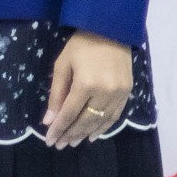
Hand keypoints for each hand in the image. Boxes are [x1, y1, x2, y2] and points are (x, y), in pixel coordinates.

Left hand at [45, 30, 134, 149]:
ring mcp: (119, 94)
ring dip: (86, 134)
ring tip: (73, 142)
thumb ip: (56, 94)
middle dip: (71, 134)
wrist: (110, 31)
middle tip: (59, 145)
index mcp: (86, 84)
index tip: (49, 140)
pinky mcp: (127, 93)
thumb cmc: (80, 46)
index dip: (59, 129)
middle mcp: (105, 92)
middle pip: (85, 121)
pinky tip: (92, 135)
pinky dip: (103, 127)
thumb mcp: (62, 66)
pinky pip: (114, 116)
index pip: (69, 113)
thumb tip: (49, 120)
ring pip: (101, 122)